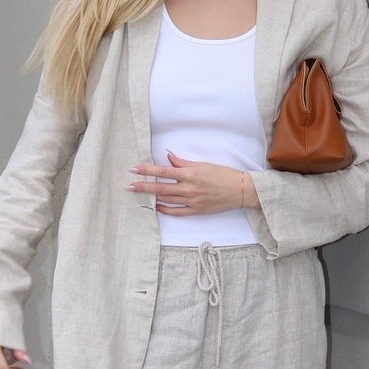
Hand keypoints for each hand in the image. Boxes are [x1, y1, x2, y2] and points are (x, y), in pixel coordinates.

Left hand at [128, 151, 258, 214]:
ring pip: (166, 200)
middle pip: (161, 188)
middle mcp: (189, 188)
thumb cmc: (222, 174)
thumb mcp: (202, 164)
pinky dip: (166, 209)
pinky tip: (157, 206)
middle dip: (143, 186)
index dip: (148, 170)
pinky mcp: (196, 211)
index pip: (164, 171)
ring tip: (139, 194)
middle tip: (129, 186)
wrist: (240, 190)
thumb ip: (183, 162)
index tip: (135, 169)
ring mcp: (192, 201)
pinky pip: (177, 212)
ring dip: (152, 197)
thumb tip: (168, 156)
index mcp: (190, 174)